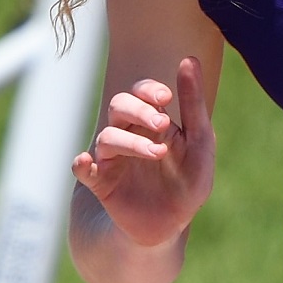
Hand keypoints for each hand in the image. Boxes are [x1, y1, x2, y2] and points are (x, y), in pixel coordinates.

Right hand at [72, 56, 215, 248]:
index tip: (166, 98)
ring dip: (130, 141)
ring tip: (158, 152)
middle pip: (119, 105)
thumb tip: (190, 59)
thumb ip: (194, 102)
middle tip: (163, 124)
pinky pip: (82, 169)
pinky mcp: (101, 183)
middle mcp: (130, 133)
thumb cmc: (190, 178)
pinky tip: (86, 162)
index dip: (149, 89)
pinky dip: (82, 163)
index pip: (141, 90)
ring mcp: (113, 158)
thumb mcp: (200, 139)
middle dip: (139, 110)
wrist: (174, 224)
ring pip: (107, 136)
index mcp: (154, 119)